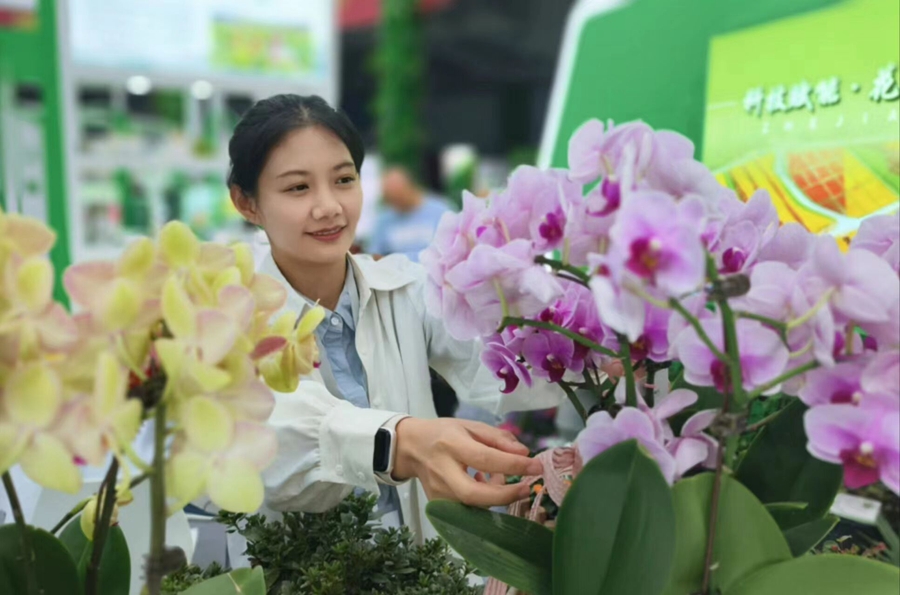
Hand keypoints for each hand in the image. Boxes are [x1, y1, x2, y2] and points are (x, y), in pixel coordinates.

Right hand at [393, 418, 540, 507]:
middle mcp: (442, 470)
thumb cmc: (443, 433)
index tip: (536, 466)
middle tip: (527, 488)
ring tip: (502, 479)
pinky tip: (485, 483)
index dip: (513, 465)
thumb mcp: (470, 426)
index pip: (485, 458)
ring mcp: (438, 491)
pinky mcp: (438, 504)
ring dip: (496, 495)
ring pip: (473, 505)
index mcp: (451, 444)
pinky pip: (468, 507)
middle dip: (506, 495)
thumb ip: (498, 438)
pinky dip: (484, 498)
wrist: (410, 447)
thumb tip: (524, 453)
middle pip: (475, 494)